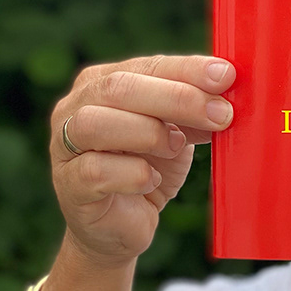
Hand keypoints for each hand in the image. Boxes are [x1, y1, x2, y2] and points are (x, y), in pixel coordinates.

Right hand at [49, 55, 234, 266]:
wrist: (122, 225)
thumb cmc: (150, 168)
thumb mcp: (177, 134)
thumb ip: (193, 113)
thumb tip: (224, 101)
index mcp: (104, 82)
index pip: (149, 65)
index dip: (188, 69)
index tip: (226, 76)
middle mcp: (76, 106)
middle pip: (119, 88)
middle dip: (177, 98)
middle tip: (220, 114)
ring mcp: (64, 146)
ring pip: (96, 124)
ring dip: (148, 132)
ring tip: (176, 147)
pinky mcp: (68, 185)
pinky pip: (95, 171)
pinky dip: (133, 174)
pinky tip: (153, 180)